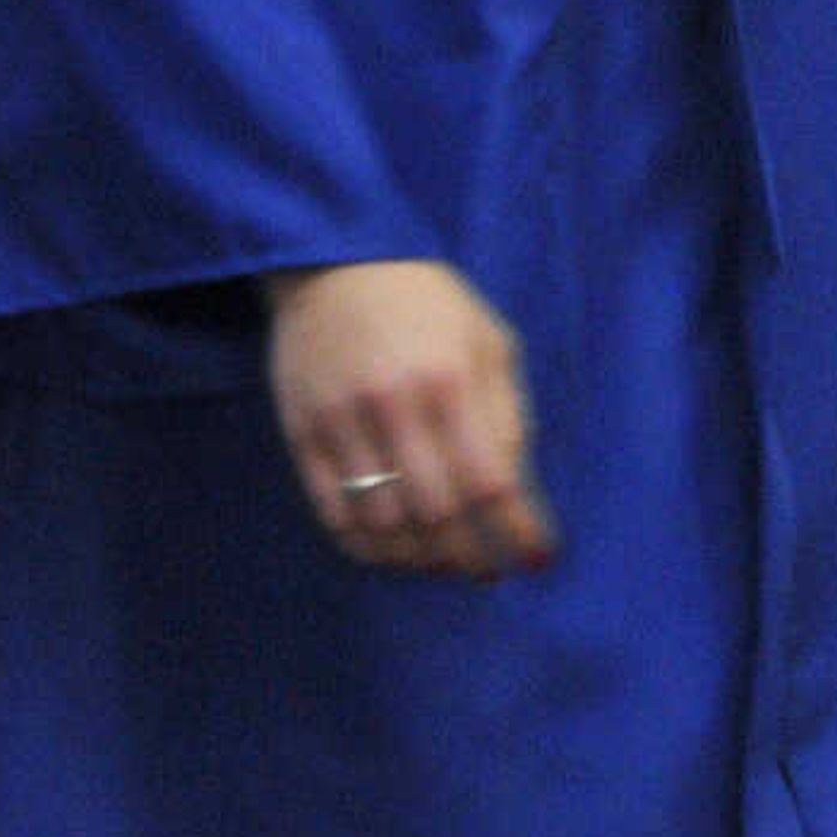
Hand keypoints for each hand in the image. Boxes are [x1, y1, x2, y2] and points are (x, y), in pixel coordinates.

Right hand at [265, 258, 557, 581]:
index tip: (535, 559)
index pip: (489, 481)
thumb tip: (515, 493)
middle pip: (436, 514)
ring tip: (443, 563)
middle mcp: (395, 408)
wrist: (335, 266)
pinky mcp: (301, 437)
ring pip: (383, 526)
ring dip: (418, 559)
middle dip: (469, 555)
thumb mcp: (488, 342)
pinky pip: (333, 516)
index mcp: (451, 381)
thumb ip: (505, 414)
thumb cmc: (429, 305)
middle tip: (487, 569)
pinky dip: (367, 548)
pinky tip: (393, 552)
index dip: (516, 530)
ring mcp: (342, 425)